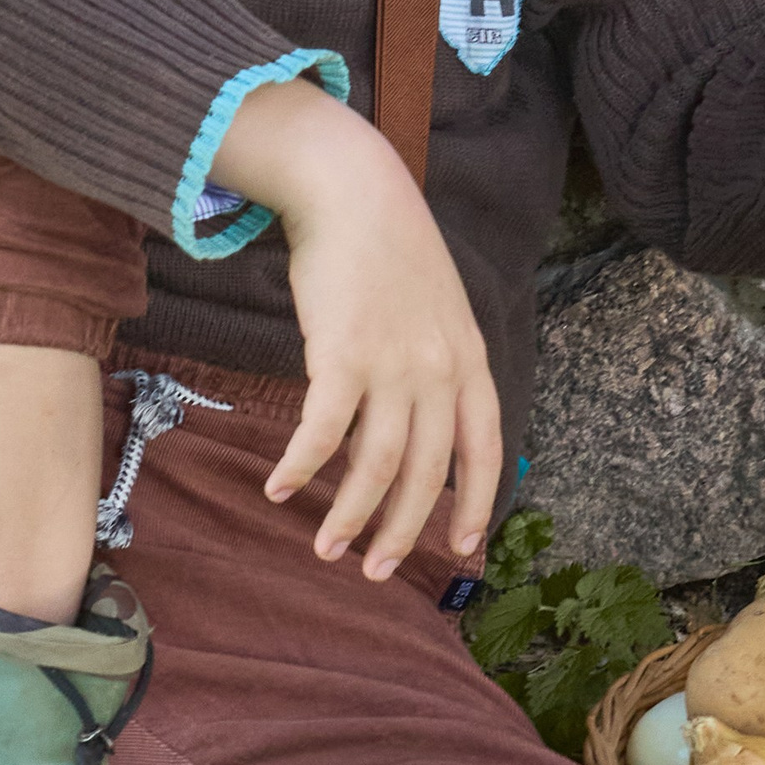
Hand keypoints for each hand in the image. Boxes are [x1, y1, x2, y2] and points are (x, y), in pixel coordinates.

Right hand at [207, 78, 502, 579]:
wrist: (353, 192)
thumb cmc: (388, 249)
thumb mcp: (439, 306)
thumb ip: (440, 359)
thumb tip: (423, 412)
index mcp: (469, 360)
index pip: (484, 449)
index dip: (474, 502)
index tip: (463, 546)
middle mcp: (439, 370)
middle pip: (424, 473)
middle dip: (401, 531)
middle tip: (377, 572)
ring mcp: (393, 365)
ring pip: (374, 465)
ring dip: (348, 516)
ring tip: (325, 548)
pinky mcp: (342, 355)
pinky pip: (322, 432)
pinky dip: (300, 467)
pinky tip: (279, 489)